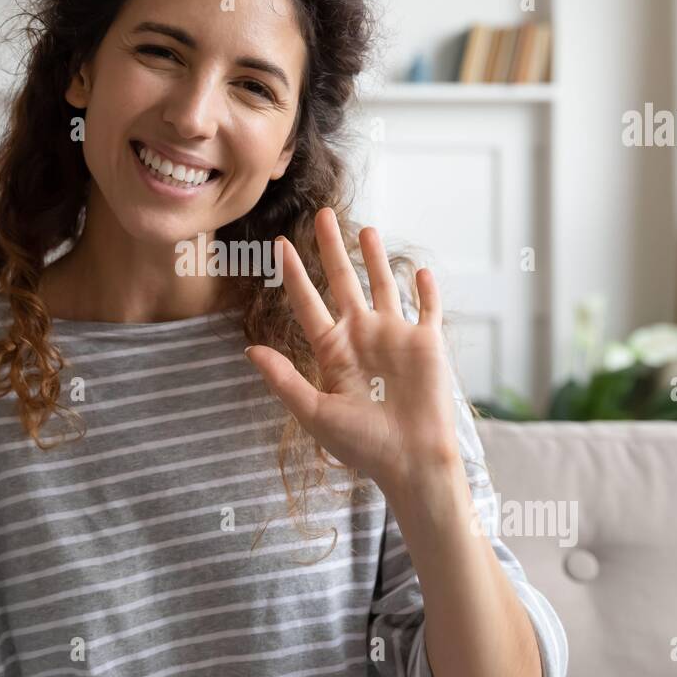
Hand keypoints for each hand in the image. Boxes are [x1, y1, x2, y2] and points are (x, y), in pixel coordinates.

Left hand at [244, 207, 462, 503]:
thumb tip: (249, 350)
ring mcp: (395, 337)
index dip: (294, 274)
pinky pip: (427, 309)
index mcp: (333, 350)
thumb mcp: (314, 412)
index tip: (278, 245)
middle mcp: (362, 337)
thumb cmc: (362, 445)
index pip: (309, 302)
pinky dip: (425, 290)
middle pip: (344, 281)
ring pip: (383, 286)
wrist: (410, 461)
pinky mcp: (426, 344)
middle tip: (322, 215)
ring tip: (365, 229)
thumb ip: (284, 379)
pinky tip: (420, 271)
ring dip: (375, 258)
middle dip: (332, 248)